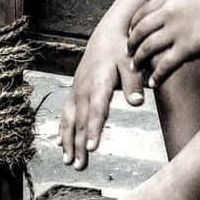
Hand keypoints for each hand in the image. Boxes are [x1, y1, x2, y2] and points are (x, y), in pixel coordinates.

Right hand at [58, 29, 143, 170]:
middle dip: (79, 144)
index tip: (91, 148)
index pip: (96, 110)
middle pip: (81, 120)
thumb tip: (138, 102)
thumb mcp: (131, 63)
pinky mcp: (74, 90)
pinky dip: (62, 130)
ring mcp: (76, 90)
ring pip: (69, 120)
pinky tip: (61, 145)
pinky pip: (65, 113)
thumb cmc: (121, 50)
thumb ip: (133, 84)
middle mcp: (84, 88)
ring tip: (68, 161)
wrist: (106, 34)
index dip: (93, 129)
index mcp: (98, 83)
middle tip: (80, 166)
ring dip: (68, 141)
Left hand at [127, 0, 199, 86]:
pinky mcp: (187, 47)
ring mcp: (177, 30)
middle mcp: (169, 12)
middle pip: (139, 31)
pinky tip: (154, 82)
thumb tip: (169, 14)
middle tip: (128, 56)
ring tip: (136, 70)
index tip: (130, 36)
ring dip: (139, 61)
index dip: (132, 26)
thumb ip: (178, 4)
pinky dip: (156, 75)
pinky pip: (165, 65)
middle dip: (131, 45)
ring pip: (147, 48)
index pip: (141, 13)